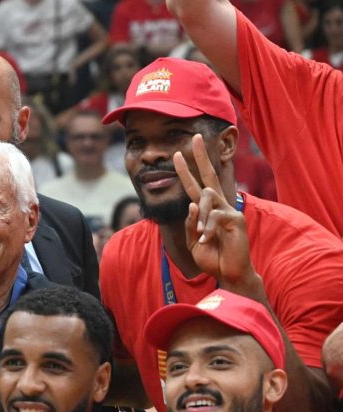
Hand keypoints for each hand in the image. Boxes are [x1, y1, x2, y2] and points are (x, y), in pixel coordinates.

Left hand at [172, 135, 255, 286]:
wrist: (229, 273)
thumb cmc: (213, 257)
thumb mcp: (193, 241)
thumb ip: (190, 224)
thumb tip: (191, 205)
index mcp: (207, 210)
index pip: (195, 186)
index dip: (186, 170)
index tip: (176, 154)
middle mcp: (219, 206)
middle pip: (209, 176)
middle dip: (200, 157)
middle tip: (194, 138)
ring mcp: (229, 211)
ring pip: (208, 197)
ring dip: (200, 217)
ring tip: (202, 235)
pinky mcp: (236, 219)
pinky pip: (215, 216)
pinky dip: (208, 228)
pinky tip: (208, 239)